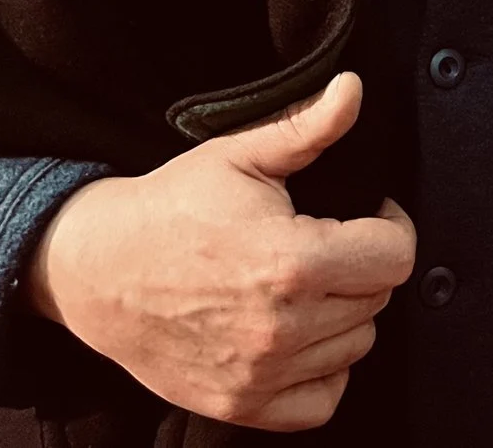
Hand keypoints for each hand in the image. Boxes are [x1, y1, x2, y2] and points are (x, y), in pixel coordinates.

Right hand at [26, 72, 411, 430]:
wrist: (96, 269)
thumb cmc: (171, 207)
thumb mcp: (239, 154)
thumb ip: (307, 125)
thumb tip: (354, 89)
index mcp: (293, 262)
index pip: (397, 257)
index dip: (390, 226)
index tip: (369, 215)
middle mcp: (282, 327)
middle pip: (377, 300)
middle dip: (362, 267)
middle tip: (327, 245)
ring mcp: (261, 373)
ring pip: (356, 346)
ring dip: (344, 315)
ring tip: (307, 285)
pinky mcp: (239, 405)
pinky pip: (322, 401)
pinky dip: (323, 372)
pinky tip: (301, 335)